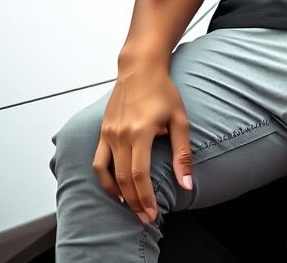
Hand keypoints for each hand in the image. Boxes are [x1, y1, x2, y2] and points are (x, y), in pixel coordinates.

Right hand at [92, 64, 192, 225]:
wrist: (140, 68)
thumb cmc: (163, 90)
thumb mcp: (180, 119)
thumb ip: (182, 154)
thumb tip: (187, 184)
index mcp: (141, 131)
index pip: (140, 175)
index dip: (145, 198)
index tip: (152, 214)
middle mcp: (121, 135)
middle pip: (123, 179)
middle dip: (134, 202)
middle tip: (144, 217)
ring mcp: (108, 134)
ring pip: (107, 174)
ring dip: (117, 194)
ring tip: (130, 206)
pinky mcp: (102, 132)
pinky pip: (98, 162)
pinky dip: (104, 179)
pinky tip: (115, 187)